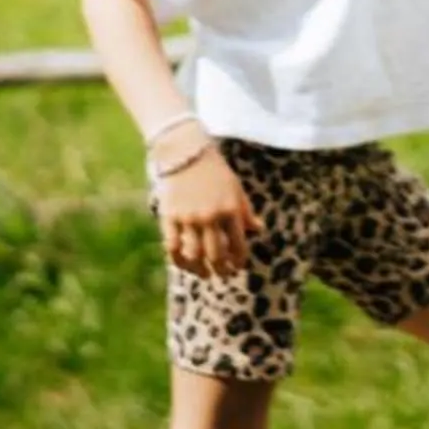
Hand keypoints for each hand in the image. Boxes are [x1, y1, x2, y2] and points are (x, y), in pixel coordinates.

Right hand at [158, 148, 261, 279]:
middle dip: (221, 270)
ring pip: (194, 256)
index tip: (238, 266)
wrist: (186, 153)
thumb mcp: (236, 189)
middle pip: (216, 256)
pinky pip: (173, 247)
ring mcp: (189, 218)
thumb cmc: (216, 172)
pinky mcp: (170, 217)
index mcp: (231, 210)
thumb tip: (259, 229)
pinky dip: (178, 260)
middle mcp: (210, 216)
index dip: (239, 260)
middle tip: (223, 275)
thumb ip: (245, 211)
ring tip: (204, 274)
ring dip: (200, 270)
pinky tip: (184, 263)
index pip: (238, 245)